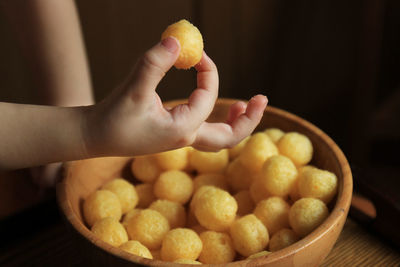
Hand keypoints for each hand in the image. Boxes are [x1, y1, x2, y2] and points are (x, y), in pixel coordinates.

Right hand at [83, 37, 267, 156]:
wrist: (94, 137)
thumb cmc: (112, 118)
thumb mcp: (133, 89)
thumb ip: (154, 63)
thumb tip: (177, 41)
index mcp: (182, 129)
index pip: (208, 97)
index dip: (208, 70)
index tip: (196, 52)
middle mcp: (186, 136)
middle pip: (229, 136)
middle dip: (248, 118)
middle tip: (261, 99)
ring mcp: (180, 138)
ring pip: (219, 137)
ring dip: (235, 122)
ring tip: (243, 104)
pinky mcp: (172, 134)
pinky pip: (204, 130)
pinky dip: (217, 119)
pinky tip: (215, 104)